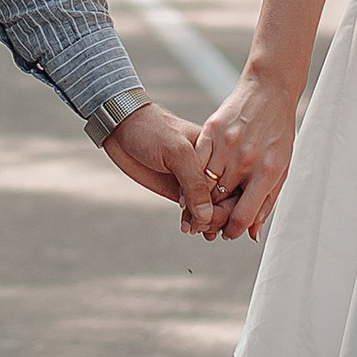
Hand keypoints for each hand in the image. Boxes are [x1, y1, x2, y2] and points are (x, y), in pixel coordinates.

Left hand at [101, 100, 219, 231]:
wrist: (122, 128)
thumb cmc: (151, 130)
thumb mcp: (177, 151)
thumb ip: (194, 183)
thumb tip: (207, 215)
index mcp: (215, 152)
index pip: (235, 183)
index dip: (230, 204)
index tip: (217, 216)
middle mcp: (207, 168)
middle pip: (226, 199)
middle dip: (218, 217)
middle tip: (203, 226)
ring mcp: (192, 180)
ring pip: (210, 208)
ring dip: (207, 222)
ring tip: (195, 229)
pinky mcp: (177, 190)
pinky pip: (193, 210)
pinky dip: (193, 221)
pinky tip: (188, 227)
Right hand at [195, 68, 299, 240]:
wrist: (269, 90)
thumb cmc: (279, 133)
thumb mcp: (282, 168)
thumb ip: (266, 202)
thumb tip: (252, 234)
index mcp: (267, 172)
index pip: (242, 215)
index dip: (232, 231)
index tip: (228, 232)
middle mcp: (246, 160)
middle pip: (219, 203)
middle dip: (211, 219)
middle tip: (208, 225)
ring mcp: (227, 144)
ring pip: (203, 185)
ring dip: (196, 202)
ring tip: (196, 210)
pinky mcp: (212, 130)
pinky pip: (195, 162)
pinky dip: (190, 178)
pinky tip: (191, 186)